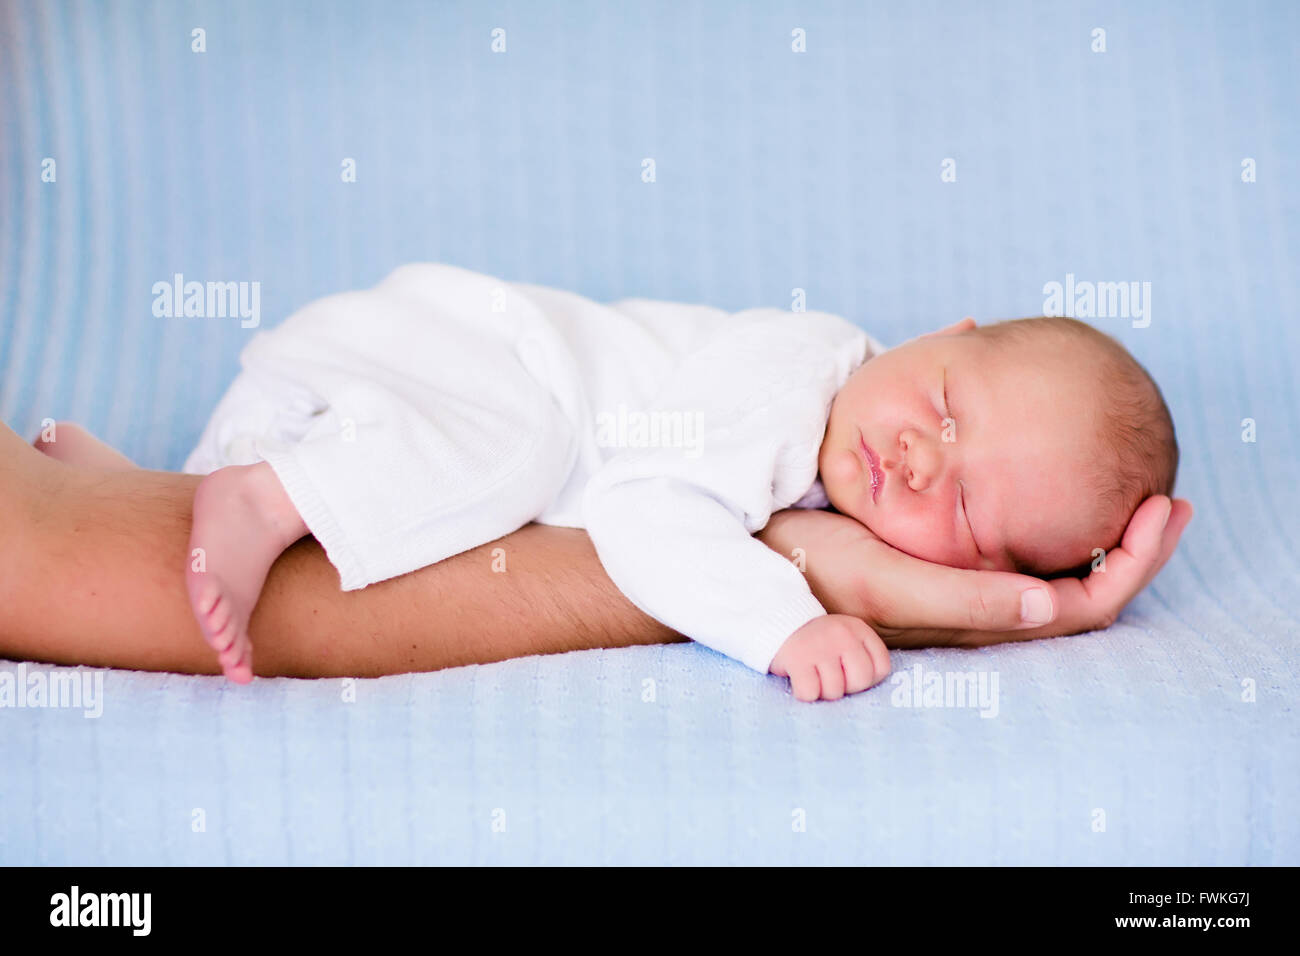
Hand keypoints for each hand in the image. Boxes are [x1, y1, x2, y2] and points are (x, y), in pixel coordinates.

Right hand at [757, 495, 1192, 647]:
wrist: (753, 551)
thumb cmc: (815, 566)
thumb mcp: (886, 581)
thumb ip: (965, 600)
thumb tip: (1050, 607)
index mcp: (973, 619)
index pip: (1080, 609)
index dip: (1132, 568)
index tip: (1163, 509)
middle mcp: (977, 605)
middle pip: (1079, 590)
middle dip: (1131, 548)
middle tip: (1169, 497)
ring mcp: (961, 581)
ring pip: (1053, 567)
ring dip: (1099, 533)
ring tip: (1135, 487)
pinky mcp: (941, 555)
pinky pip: (1017, 543)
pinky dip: (1052, 515)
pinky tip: (1056, 478)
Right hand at [769, 614, 890, 701]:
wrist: (776, 622)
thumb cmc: (816, 641)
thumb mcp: (845, 637)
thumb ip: (863, 655)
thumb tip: (882, 689)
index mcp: (859, 630)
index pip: (881, 668)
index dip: (866, 679)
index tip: (849, 673)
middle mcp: (842, 635)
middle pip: (860, 681)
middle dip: (845, 688)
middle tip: (830, 677)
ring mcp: (820, 646)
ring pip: (834, 691)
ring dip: (822, 691)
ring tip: (813, 675)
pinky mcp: (797, 658)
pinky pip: (809, 693)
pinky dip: (804, 693)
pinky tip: (800, 678)